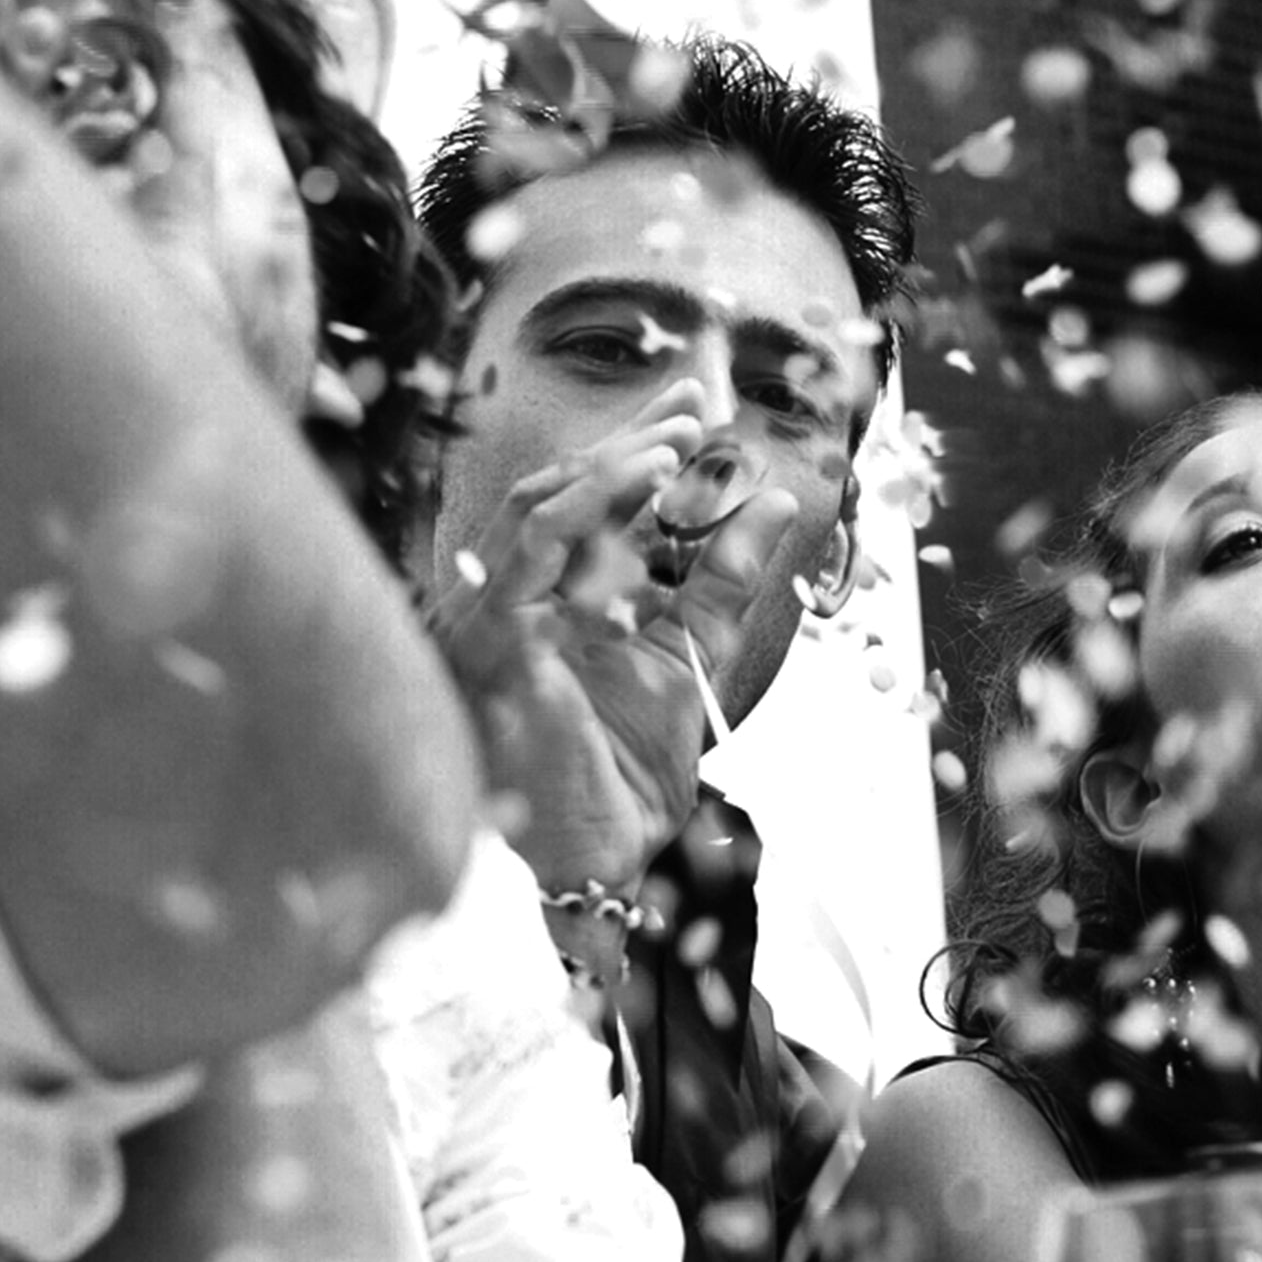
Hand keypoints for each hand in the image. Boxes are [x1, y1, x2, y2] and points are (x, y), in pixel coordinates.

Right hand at [426, 381, 802, 891]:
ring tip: (680, 440)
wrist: (608, 855)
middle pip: (556, 489)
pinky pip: (534, 553)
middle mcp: (505, 600)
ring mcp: (489, 620)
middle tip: (695, 407)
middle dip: (628, 440)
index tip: (697, 406)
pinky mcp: (495, 645)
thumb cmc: (630, 767)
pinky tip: (648, 479)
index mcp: (541, 599)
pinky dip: (591, 506)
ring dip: (613, 463)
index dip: (634, 446)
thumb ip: (724, 576)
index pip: (579, 500)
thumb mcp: (692, 650)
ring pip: (539, 506)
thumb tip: (772, 498)